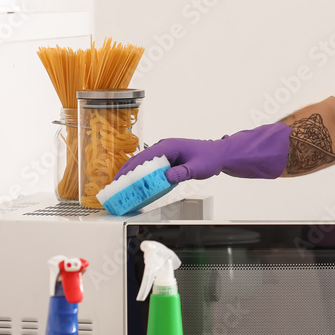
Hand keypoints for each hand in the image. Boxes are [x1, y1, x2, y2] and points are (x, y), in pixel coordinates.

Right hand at [112, 122, 291, 183]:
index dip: (130, 168)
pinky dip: (144, 176)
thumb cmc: (209, 158)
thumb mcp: (196, 167)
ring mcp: (165, 153)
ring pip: (145, 164)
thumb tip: (166, 177)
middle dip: (127, 172)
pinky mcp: (168, 160)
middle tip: (115, 186)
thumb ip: (181, 173)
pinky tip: (139, 186)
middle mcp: (164, 147)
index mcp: (168, 146)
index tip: (120, 179)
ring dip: (134, 175)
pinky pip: (152, 168)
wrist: (219, 155)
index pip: (144, 157)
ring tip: (123, 188)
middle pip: (140, 160)